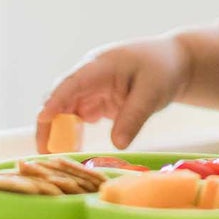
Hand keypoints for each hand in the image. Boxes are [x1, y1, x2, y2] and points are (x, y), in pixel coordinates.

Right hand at [34, 35, 191, 152]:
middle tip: (46, 152)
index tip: (43, 118)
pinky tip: (72, 149)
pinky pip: (77, 117)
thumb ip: (134, 117)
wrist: (175, 63)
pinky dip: (72, 132)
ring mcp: (91, 87)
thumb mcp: (153, 93)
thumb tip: (117, 145)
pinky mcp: (96, 99)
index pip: (72, 82)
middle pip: (60, 97)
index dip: (56, 100)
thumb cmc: (164, 70)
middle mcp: (89, 75)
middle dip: (49, 122)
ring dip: (58, 130)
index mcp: (101, 65)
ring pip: (65, 109)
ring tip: (55, 156)